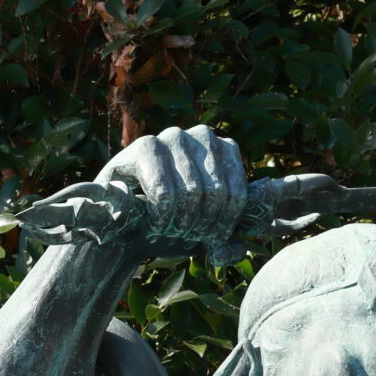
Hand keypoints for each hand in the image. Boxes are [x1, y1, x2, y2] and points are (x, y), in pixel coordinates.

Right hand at [98, 123, 246, 255]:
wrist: (126, 232)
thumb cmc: (171, 228)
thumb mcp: (208, 234)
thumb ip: (233, 234)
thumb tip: (249, 237)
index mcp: (224, 151)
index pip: (238, 194)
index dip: (223, 227)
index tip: (207, 239)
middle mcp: (202, 136)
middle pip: (217, 194)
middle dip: (200, 226)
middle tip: (183, 236)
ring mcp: (174, 136)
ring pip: (192, 192)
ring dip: (179, 223)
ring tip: (166, 229)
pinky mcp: (146, 145)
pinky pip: (164, 191)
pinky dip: (160, 217)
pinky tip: (151, 222)